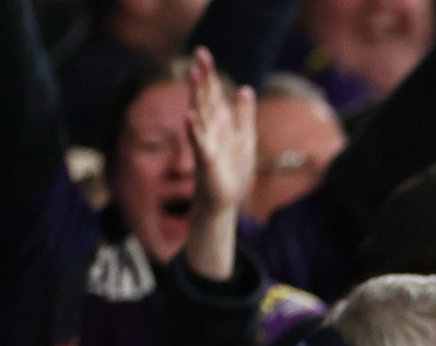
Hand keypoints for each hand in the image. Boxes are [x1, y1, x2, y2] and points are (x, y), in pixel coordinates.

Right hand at [186, 47, 256, 217]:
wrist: (225, 202)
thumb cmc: (232, 172)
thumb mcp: (245, 139)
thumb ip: (244, 115)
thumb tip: (245, 88)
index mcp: (220, 124)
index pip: (213, 94)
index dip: (209, 74)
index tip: (203, 53)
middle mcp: (210, 131)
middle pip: (205, 99)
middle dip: (202, 78)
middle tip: (198, 54)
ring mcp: (206, 144)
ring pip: (200, 115)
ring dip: (196, 96)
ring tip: (192, 75)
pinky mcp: (205, 161)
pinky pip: (199, 143)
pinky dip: (194, 131)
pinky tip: (189, 116)